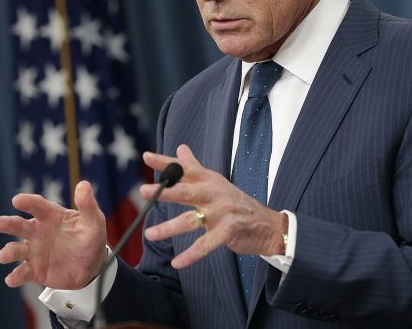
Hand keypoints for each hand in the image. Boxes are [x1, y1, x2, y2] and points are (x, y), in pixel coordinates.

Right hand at [0, 180, 107, 288]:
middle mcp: (38, 232)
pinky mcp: (35, 270)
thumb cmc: (90, 238)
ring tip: (4, 255)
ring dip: (8, 252)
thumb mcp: (94, 221)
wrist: (92, 266)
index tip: (17, 200)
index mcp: (50, 216)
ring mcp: (34, 251)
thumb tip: (83, 185)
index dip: (27, 202)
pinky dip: (15, 276)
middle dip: (6, 224)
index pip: (37, 206)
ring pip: (16, 250)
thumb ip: (87, 205)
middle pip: (19, 225)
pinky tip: (11, 279)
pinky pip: (22, 273)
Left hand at [141, 144, 286, 268]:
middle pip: (186, 191)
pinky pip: (204, 245)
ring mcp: (220, 213)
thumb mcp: (216, 181)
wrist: (267, 225)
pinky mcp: (227, 232)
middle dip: (165, 191)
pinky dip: (190, 255)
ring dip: (169, 227)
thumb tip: (180, 148)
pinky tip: (177, 262)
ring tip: (150, 234)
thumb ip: (195, 167)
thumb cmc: (237, 202)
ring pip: (190, 220)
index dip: (166, 163)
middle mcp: (213, 194)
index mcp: (209, 180)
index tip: (146, 157)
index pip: (184, 169)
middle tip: (144, 191)